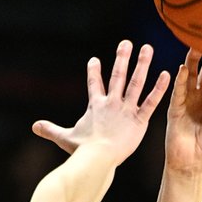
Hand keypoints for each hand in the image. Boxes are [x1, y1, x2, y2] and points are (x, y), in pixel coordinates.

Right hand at [32, 40, 169, 165]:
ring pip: (136, 83)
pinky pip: (151, 101)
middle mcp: (112, 103)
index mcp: (96, 106)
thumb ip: (50, 130)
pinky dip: (159, 88)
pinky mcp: (139, 120)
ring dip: (142, 64)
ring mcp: (126, 110)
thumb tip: (34, 126)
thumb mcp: (64, 138)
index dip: (94, 72)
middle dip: (122, 58)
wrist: (97, 159)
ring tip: (148, 48)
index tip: (94, 60)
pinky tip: (167, 74)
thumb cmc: (82, 151)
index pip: (94, 84)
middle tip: (126, 42)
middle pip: (118, 76)